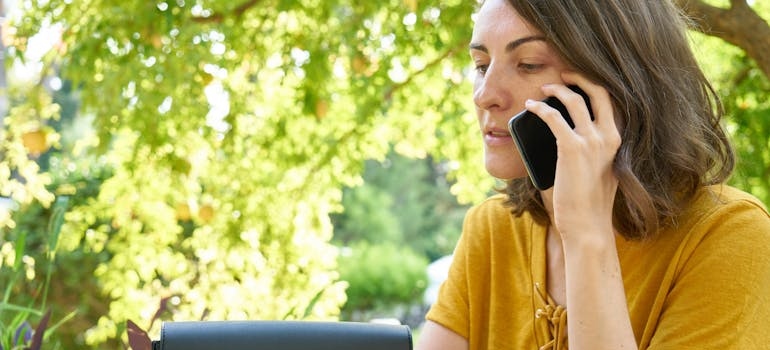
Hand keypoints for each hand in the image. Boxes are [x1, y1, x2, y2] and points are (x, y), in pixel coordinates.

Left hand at [524, 72, 620, 242]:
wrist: (588, 226)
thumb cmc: (588, 203)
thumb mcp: (597, 171)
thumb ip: (589, 151)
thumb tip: (563, 134)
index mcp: (618, 141)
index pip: (611, 102)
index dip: (595, 86)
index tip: (580, 80)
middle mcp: (609, 137)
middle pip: (599, 92)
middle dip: (581, 77)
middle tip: (564, 73)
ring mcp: (592, 141)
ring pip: (574, 100)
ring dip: (557, 89)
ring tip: (543, 89)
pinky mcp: (572, 148)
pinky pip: (553, 117)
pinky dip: (540, 109)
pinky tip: (531, 107)